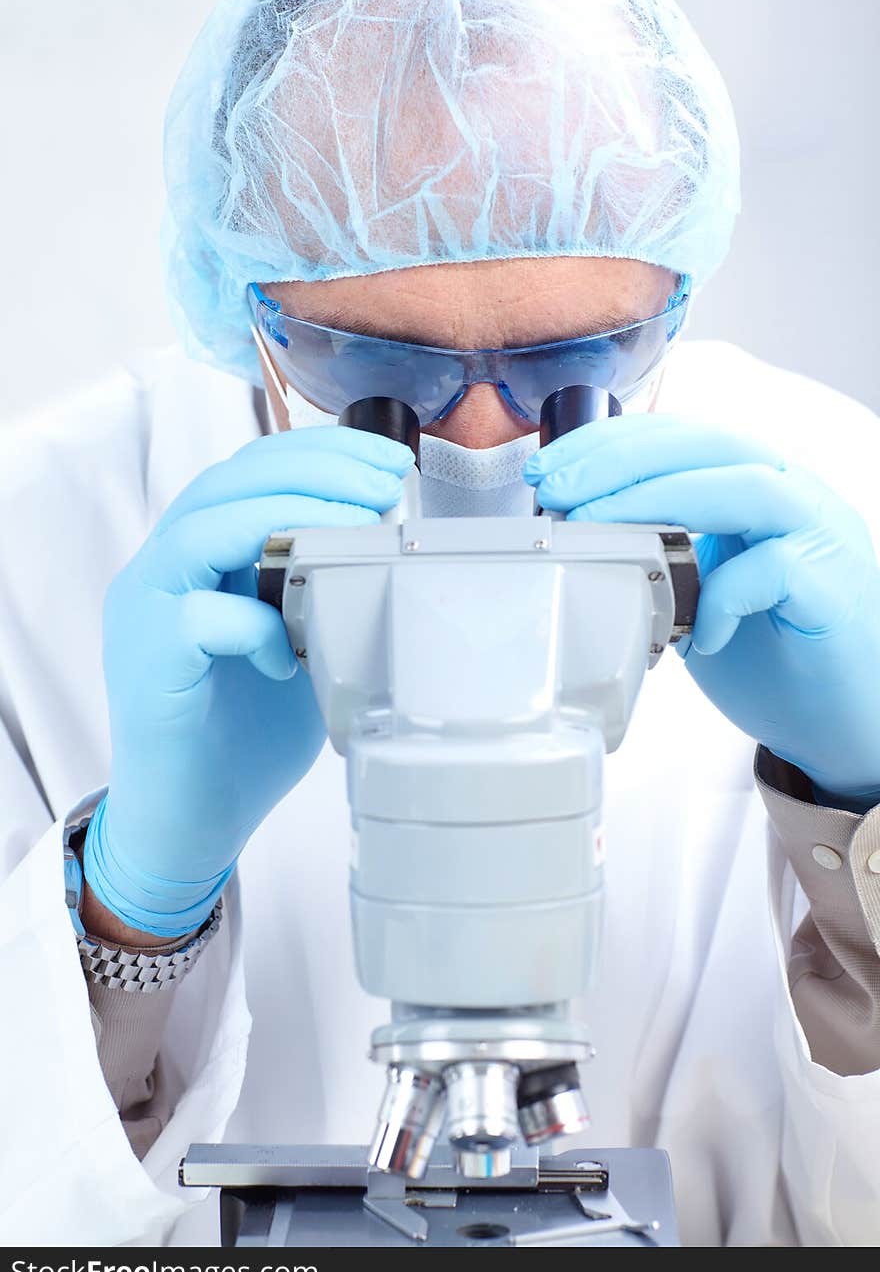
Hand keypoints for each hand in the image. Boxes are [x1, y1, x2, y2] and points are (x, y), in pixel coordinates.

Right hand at [84, 426, 413, 936]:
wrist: (193, 820)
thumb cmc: (249, 729)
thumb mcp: (302, 640)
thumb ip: (324, 589)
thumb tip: (398, 545)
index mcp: (199, 552)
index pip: (250, 469)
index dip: (319, 451)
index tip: (390, 461)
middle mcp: (162, 568)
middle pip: (226, 482)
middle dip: (315, 469)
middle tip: (385, 485)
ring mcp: (145, 611)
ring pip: (203, 529)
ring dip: (289, 518)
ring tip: (358, 530)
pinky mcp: (147, 661)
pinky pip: (199, 619)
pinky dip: (255, 626)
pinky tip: (292, 657)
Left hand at [525, 415, 879, 806]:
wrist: (841, 718)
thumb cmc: (768, 651)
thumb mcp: (697, 586)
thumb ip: (659, 549)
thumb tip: (576, 532)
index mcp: (755, 484)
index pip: (683, 435)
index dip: (612, 441)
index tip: (548, 467)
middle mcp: (794, 496)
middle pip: (711, 443)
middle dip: (621, 459)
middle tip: (555, 488)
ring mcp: (821, 536)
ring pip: (748, 486)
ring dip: (661, 500)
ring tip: (596, 529)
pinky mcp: (834, 589)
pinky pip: (777, 569)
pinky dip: (724, 596)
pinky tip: (693, 634)